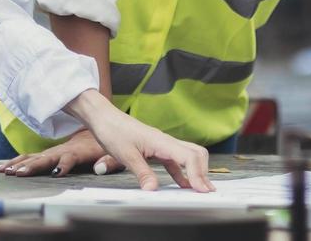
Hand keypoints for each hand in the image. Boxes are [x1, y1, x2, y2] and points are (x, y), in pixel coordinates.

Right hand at [0, 129, 109, 178]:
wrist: (98, 125)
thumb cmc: (107, 144)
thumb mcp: (113, 153)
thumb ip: (109, 161)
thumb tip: (100, 169)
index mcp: (79, 151)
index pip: (69, 158)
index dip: (63, 164)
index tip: (55, 172)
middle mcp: (63, 149)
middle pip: (46, 158)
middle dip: (31, 166)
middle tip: (16, 173)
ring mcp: (55, 150)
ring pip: (34, 157)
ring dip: (19, 163)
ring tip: (4, 170)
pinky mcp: (50, 152)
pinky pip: (31, 157)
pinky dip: (17, 161)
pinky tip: (4, 167)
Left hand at [64, 91, 213, 190]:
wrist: (104, 118)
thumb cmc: (114, 131)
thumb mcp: (126, 155)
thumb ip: (142, 172)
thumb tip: (153, 190)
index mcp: (162, 141)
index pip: (189, 156)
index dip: (198, 174)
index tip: (202, 191)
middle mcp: (166, 141)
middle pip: (195, 153)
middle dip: (203, 172)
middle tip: (206, 192)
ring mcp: (162, 145)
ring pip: (188, 156)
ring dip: (195, 172)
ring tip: (200, 190)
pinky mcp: (156, 149)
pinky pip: (175, 161)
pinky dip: (182, 173)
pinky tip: (183, 185)